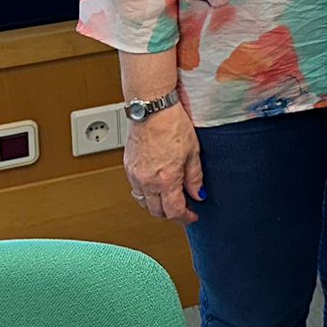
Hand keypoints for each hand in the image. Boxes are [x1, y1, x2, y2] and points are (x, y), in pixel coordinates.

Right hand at [124, 105, 202, 223]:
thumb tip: (198, 194)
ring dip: (156, 205)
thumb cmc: (172, 124)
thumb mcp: (193, 151)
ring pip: (143, 202)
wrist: (151, 108)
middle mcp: (146, 181)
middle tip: (183, 208)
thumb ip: (195, 177)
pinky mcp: (128, 167)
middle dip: (170, 213)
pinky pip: (136, 189)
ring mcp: (134, 175)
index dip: (185, 218)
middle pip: (156, 211)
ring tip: (170, 197)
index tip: (192, 217)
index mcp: (165, 180)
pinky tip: (156, 184)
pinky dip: (146, 192)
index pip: (174, 211)